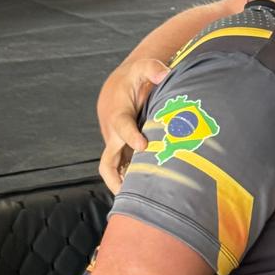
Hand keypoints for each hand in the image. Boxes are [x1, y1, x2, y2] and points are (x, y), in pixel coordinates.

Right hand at [97, 57, 169, 192]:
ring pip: (116, 173)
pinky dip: (132, 185)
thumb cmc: (132, 80)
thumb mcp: (142, 68)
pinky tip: (151, 199)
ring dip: (126, 188)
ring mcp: (116, 148)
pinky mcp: (122, 155)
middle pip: (109, 163)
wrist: (116, 90)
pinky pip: (125, 173)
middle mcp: (113, 136)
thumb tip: (165, 72)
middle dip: (118, 179)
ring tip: (145, 206)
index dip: (130, 136)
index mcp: (118, 115)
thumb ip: (152, 68)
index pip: (121, 127)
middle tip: (134, 194)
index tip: (143, 144)